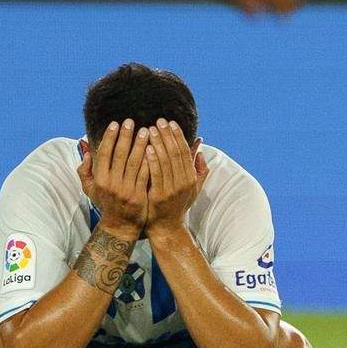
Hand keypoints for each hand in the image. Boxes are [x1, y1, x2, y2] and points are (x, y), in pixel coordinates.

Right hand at [77, 119, 151, 240]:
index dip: (110, 137)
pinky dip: (150, 161)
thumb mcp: (90, 189)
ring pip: (135, 163)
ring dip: (141, 145)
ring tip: (147, 131)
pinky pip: (146, 175)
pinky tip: (155, 149)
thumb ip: (84, 170)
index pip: (104, 153)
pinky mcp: (140, 196)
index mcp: (99, 179)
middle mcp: (112, 184)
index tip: (115, 123)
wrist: (121, 226)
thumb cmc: (106, 203)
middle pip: (120, 155)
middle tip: (132, 122)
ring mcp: (126, 190)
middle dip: (126, 136)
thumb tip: (86, 150)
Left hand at [144, 120, 205, 237]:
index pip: (185, 152)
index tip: (170, 122)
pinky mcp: (159, 196)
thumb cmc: (176, 205)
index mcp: (191, 179)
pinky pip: (156, 174)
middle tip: (159, 120)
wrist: (166, 227)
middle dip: (167, 135)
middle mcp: (184, 183)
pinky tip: (146, 148)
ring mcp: (172, 190)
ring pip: (166, 162)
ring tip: (150, 129)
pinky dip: (152, 160)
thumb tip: (200, 151)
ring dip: (158, 144)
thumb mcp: (191, 188)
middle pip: (176, 154)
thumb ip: (198, 170)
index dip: (178, 136)